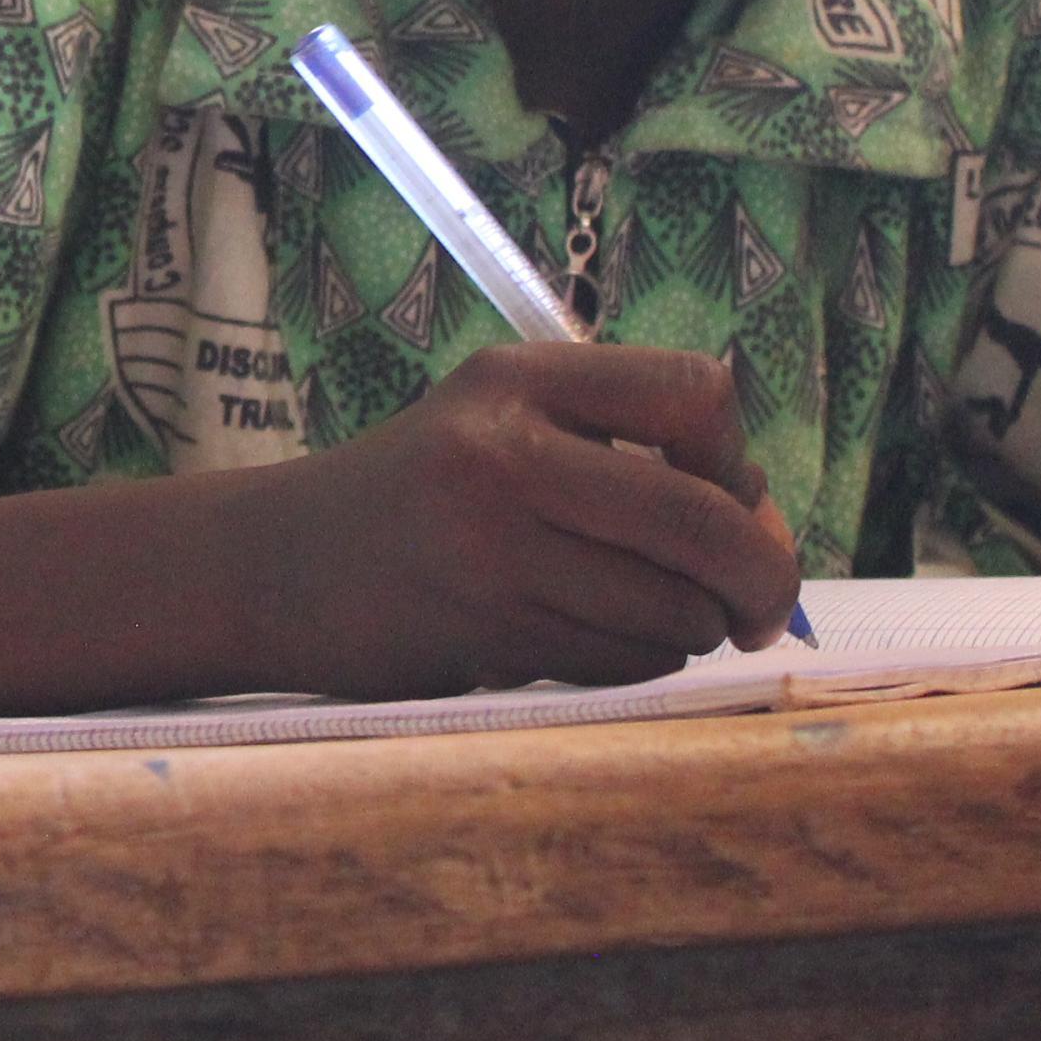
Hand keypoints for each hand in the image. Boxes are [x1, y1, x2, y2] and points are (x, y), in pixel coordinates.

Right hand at [261, 344, 805, 698]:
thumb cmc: (417, 496)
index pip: (695, 393)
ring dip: (690, 628)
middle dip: (763, 576)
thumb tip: (768, 529)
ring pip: (675, 607)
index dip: (737, 457)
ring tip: (640, 615)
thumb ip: (625, 454)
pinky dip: (636, 662)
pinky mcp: (485, 630)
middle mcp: (504, 451)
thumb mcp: (501, 426)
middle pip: (706, 518)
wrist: (273, 564)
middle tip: (763, 608)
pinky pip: (625, 660)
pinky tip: (583, 638)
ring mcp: (491, 545)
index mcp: (516, 379)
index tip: (722, 495)